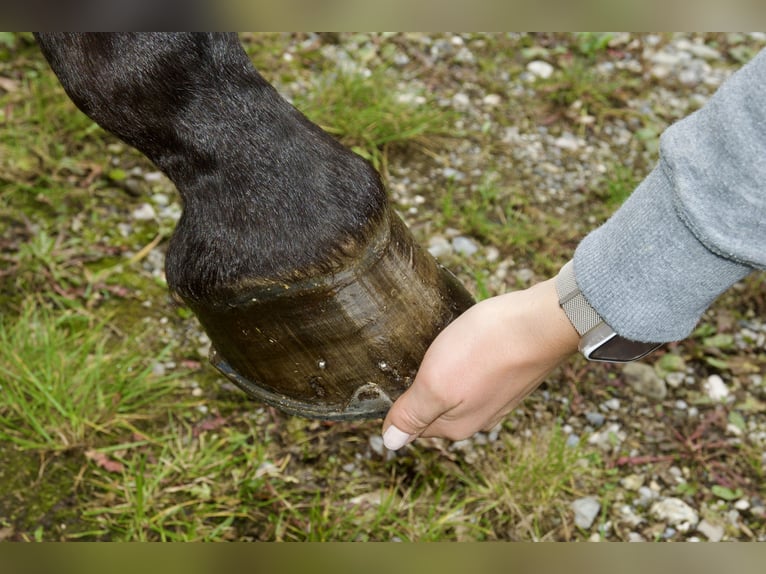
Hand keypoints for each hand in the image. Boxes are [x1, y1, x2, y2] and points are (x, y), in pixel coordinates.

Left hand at [381, 277, 579, 449]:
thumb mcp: (436, 383)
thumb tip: (390, 443)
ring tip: (436, 348)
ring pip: (457, 390)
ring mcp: (498, 397)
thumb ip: (413, 414)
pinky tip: (464, 345)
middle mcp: (479, 418)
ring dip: (444, 374)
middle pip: (435, 409)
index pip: (413, 425)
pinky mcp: (510, 375)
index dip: (399, 402)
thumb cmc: (486, 349)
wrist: (543, 321)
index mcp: (456, 426)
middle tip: (409, 358)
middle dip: (421, 388)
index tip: (392, 374)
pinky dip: (466, 362)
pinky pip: (476, 374)